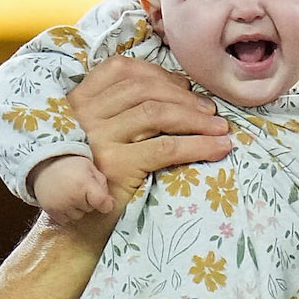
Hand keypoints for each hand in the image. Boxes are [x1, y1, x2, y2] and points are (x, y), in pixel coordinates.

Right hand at [30, 154, 115, 223]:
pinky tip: (64, 201)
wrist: (44, 165)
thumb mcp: (90, 168)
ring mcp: (60, 206)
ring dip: (77, 208)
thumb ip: (102, 185)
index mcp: (84, 184)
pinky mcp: (51, 212)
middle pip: (90, 209)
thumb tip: (109, 205)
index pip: (101, 202)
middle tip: (79, 188)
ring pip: (79, 216)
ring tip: (70, 194)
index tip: (104, 201)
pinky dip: (67, 213)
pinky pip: (66, 220)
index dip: (105, 204)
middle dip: (88, 201)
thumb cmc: (71, 166)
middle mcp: (72, 197)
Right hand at [68, 55, 231, 214]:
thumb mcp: (102, 134)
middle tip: (212, 112)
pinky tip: (218, 148)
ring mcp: (99, 140)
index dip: (158, 74)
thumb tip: (180, 85)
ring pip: (157, 114)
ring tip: (221, 129)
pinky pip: (165, 147)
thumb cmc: (99, 180)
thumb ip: (122, 108)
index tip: (186, 86)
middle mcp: (84, 115)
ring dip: (196, 119)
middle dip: (183, 97)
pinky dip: (198, 144)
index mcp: (77, 101)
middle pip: (143, 89)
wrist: (82, 229)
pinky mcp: (117, 165)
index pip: (120, 70)